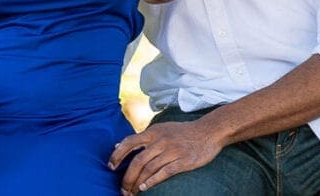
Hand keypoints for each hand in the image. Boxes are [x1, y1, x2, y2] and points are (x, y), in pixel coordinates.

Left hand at [108, 121, 223, 193]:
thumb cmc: (183, 132)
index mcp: (154, 132)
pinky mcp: (183, 161)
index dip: (118, 155)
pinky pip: (164, 172)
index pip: (130, 142)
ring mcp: (172, 150)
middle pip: (138, 160)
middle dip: (127, 176)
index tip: (110, 167)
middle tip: (122, 189)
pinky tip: (145, 188)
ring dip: (138, 182)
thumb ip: (142, 138)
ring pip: (149, 168)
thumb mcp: (161, 129)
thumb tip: (118, 145)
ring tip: (132, 192)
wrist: (209, 131)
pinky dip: (152, 181)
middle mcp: (161, 140)